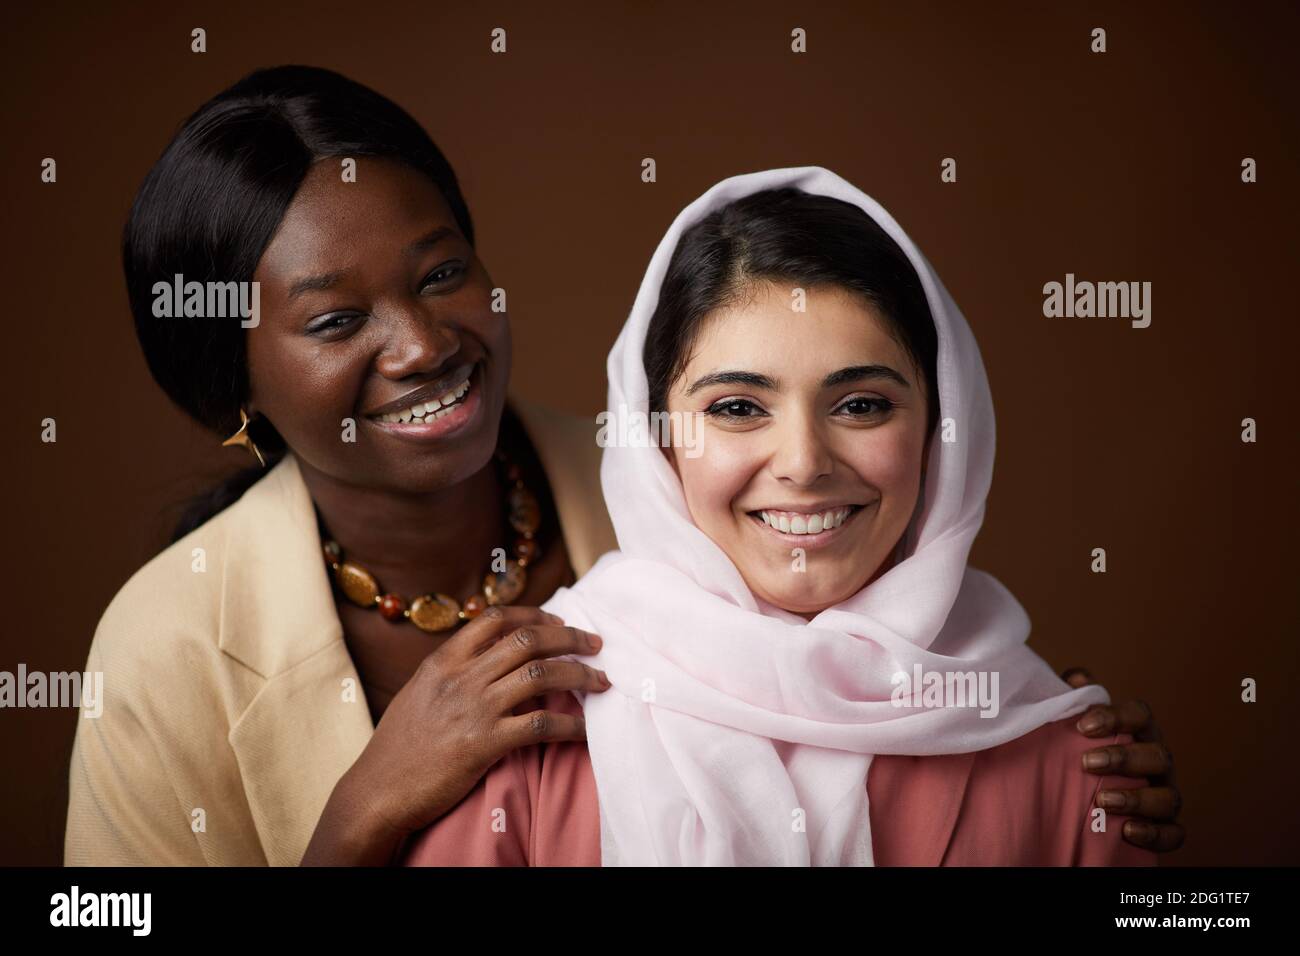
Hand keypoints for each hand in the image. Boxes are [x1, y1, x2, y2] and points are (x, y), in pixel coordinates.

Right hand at [302, 605, 609, 864]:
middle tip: (595, 644)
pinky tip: (585, 728)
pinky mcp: (485, 743)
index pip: (495, 618)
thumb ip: (451, 671)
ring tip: (602, 680)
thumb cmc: (397, 746)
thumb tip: (488, 658)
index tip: (558, 621)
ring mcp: (475, 708)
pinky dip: (571, 725)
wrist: (378, 789)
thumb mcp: (418, 692)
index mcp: (443, 660)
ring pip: (542, 674)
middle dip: (570, 638)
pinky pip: (541, 725)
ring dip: (581, 674)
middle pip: (529, 640)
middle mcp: (462, 676)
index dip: (534, 614)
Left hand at [1062, 666, 1183, 853]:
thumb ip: (1073, 701)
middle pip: (1156, 754)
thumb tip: (1076, 679)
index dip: (1116, 717)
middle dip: (1123, 758)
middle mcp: (1156, 762)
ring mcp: (1164, 794)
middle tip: (1086, 763)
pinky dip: (1155, 833)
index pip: (1140, 714)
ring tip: (1102, 801)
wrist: (1079, 808)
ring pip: (1168, 796)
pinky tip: (1128, 831)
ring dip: (1137, 798)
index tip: (1083, 725)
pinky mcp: (1165, 828)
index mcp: (1137, 733)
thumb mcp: (1072, 727)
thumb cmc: (1080, 754)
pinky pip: (1173, 833)